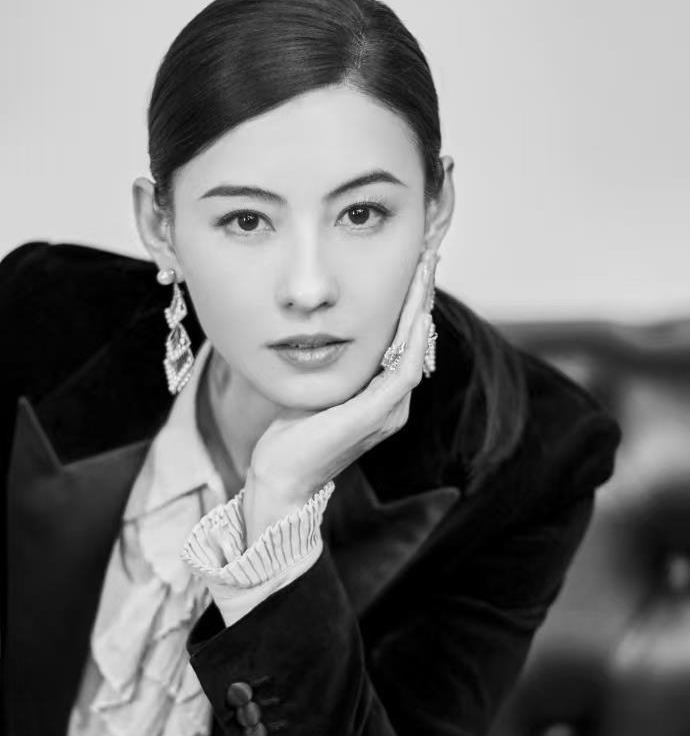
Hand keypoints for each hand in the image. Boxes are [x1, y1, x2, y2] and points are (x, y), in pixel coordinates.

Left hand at [243, 247, 438, 545]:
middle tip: (427, 258)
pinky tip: (412, 314)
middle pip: (416, 344)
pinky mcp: (374, 415)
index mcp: (382, 402)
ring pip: (414, 352)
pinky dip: (409, 341)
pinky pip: (402, 370)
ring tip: (423, 275)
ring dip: (420, 311)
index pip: (404, 345)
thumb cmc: (293, 438)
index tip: (412, 270)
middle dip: (421, 299)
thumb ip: (335, 368)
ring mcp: (387, 413)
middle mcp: (392, 407)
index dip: (410, 307)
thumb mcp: (318, 392)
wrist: (281, 477)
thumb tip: (326, 334)